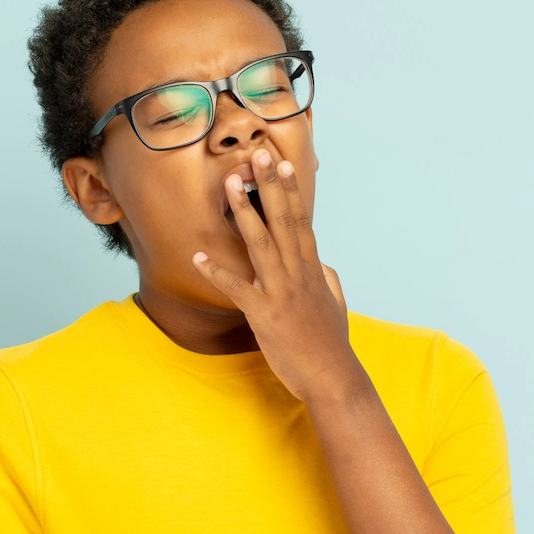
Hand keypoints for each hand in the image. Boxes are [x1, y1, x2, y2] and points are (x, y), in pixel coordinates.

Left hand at [193, 149, 360, 403]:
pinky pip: (237, 288)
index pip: (300, 222)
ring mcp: (282, 293)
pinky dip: (216, 272)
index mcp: (313, 270)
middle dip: (269, 187)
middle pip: (282, 221)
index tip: (281, 166)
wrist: (332, 378)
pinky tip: (198, 256)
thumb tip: (324, 265)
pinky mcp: (265, 315)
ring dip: (243, 213)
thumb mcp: (336, 304)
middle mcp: (298, 274)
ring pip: (260, 244)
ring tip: (229, 186)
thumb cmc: (332, 344)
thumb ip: (329, 280)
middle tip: (257, 156)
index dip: (290, 192)